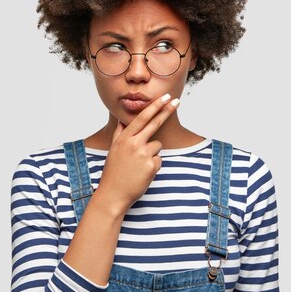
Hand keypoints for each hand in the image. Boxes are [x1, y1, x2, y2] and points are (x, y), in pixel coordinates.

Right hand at [97, 93, 178, 213]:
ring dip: (152, 153)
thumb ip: (119, 134)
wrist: (113, 194)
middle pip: (155, 123)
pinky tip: (143, 173)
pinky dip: (153, 165)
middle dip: (167, 110)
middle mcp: (134, 143)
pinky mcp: (152, 166)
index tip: (165, 97)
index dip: (154, 106)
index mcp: (124, 138)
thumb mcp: (113, 150)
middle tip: (177, 100)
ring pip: (158, 146)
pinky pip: (159, 160)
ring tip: (139, 165)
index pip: (142, 118)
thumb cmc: (113, 172)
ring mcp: (143, 154)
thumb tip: (122, 121)